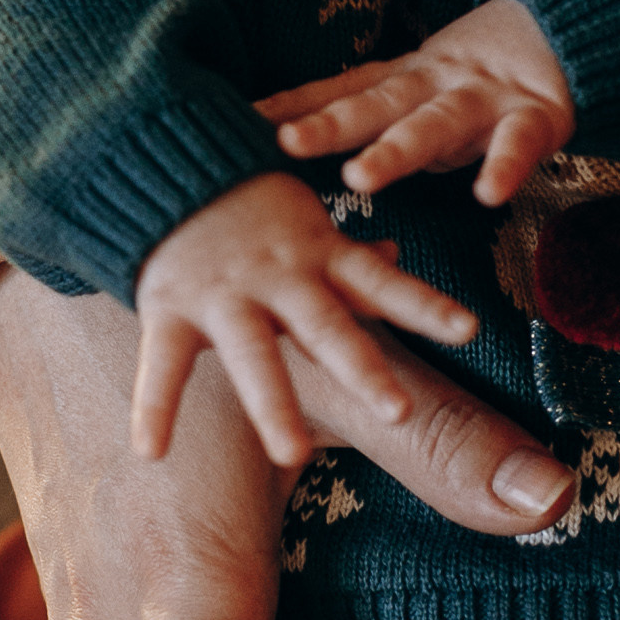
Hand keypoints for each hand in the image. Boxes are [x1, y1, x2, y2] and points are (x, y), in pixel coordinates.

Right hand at [131, 173, 476, 467]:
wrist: (164, 162)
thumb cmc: (250, 209)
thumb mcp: (308, 226)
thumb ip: (350, 255)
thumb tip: (394, 253)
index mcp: (319, 258)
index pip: (382, 284)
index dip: (424, 305)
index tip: (467, 330)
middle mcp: (280, 278)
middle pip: (326, 328)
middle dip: (362, 368)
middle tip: (400, 412)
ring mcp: (224, 295)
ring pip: (253, 354)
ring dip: (275, 404)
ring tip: (294, 457)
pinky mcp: (170, 307)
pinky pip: (163, 363)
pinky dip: (154, 407)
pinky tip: (151, 454)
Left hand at [259, 0, 574, 207]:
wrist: (563, 32)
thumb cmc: (471, 84)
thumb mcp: (411, 93)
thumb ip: (359, 111)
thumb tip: (272, 131)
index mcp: (403, 83)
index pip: (340, 91)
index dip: (293, 104)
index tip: (241, 119)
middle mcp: (435, 87)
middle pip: (376, 105)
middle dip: (331, 126)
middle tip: (287, 144)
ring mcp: (484, 101)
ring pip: (436, 124)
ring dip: (399, 150)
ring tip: (363, 176)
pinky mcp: (536, 119)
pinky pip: (517, 146)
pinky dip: (504, 168)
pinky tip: (487, 195)